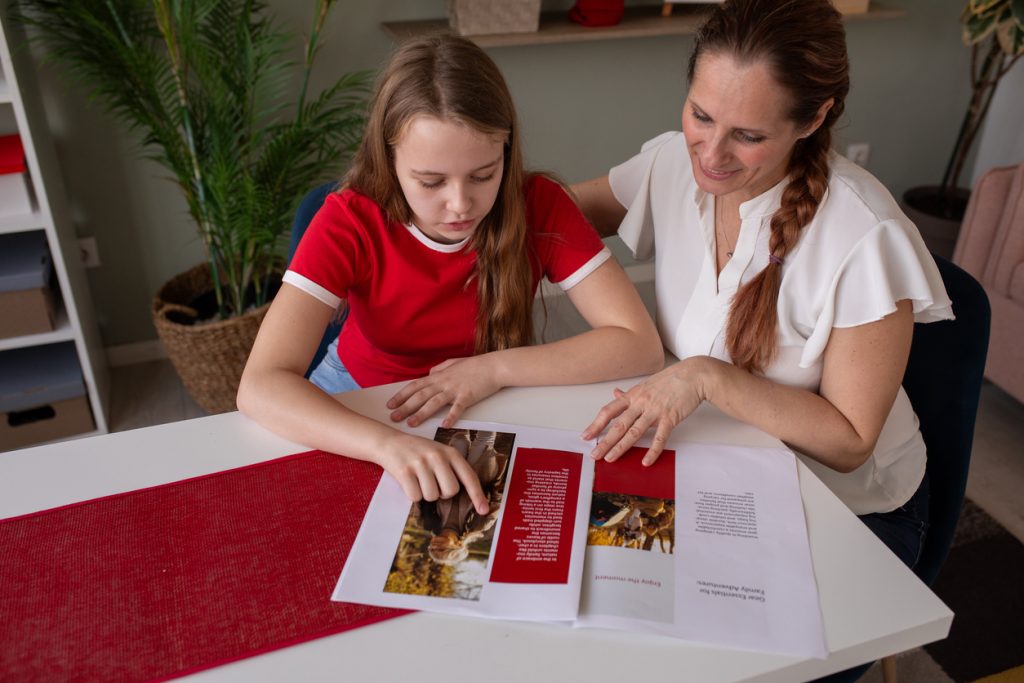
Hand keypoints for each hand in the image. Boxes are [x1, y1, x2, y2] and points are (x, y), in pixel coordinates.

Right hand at [377, 432, 489, 514]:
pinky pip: (415, 497)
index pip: (469, 477)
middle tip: (432, 482)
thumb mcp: (439, 452)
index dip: (478, 495)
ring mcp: (421, 463)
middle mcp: (437, 456)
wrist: (389, 442)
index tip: (484, 510)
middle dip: (442, 493)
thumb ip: (452, 469)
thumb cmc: (418, 452)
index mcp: (450, 453)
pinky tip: (408, 481)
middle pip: (450, 491)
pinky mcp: (404, 471)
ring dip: (425, 494)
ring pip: (432, 496)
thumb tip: (468, 496)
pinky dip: (412, 494)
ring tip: (418, 479)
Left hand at [386, 355, 501, 427]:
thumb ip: (440, 369)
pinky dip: (451, 417)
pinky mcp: (468, 396)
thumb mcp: (453, 364)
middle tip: (393, 417)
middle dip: (405, 407)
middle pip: (420, 395)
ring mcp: (455, 389)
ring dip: (421, 413)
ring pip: (434, 402)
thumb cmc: (475, 365)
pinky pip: (457, 408)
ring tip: (411, 423)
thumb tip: (429, 374)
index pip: (415, 386)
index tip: (390, 404)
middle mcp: (443, 382)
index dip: (401, 395)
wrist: (493, 366)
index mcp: (438, 376)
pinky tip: (445, 426)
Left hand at [582, 358, 711, 465]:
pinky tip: (645, 461)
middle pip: (619, 424)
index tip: (586, 436)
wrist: (694, 375)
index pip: (609, 411)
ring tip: (611, 458)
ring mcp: (655, 410)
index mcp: (633, 395)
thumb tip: (615, 393)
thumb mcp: (646, 385)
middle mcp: (641, 403)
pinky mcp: (670, 417)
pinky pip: (660, 437)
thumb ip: (630, 393)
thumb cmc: (670, 380)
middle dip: (605, 441)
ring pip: (635, 431)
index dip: (596, 424)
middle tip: (595, 454)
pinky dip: (652, 450)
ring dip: (621, 447)